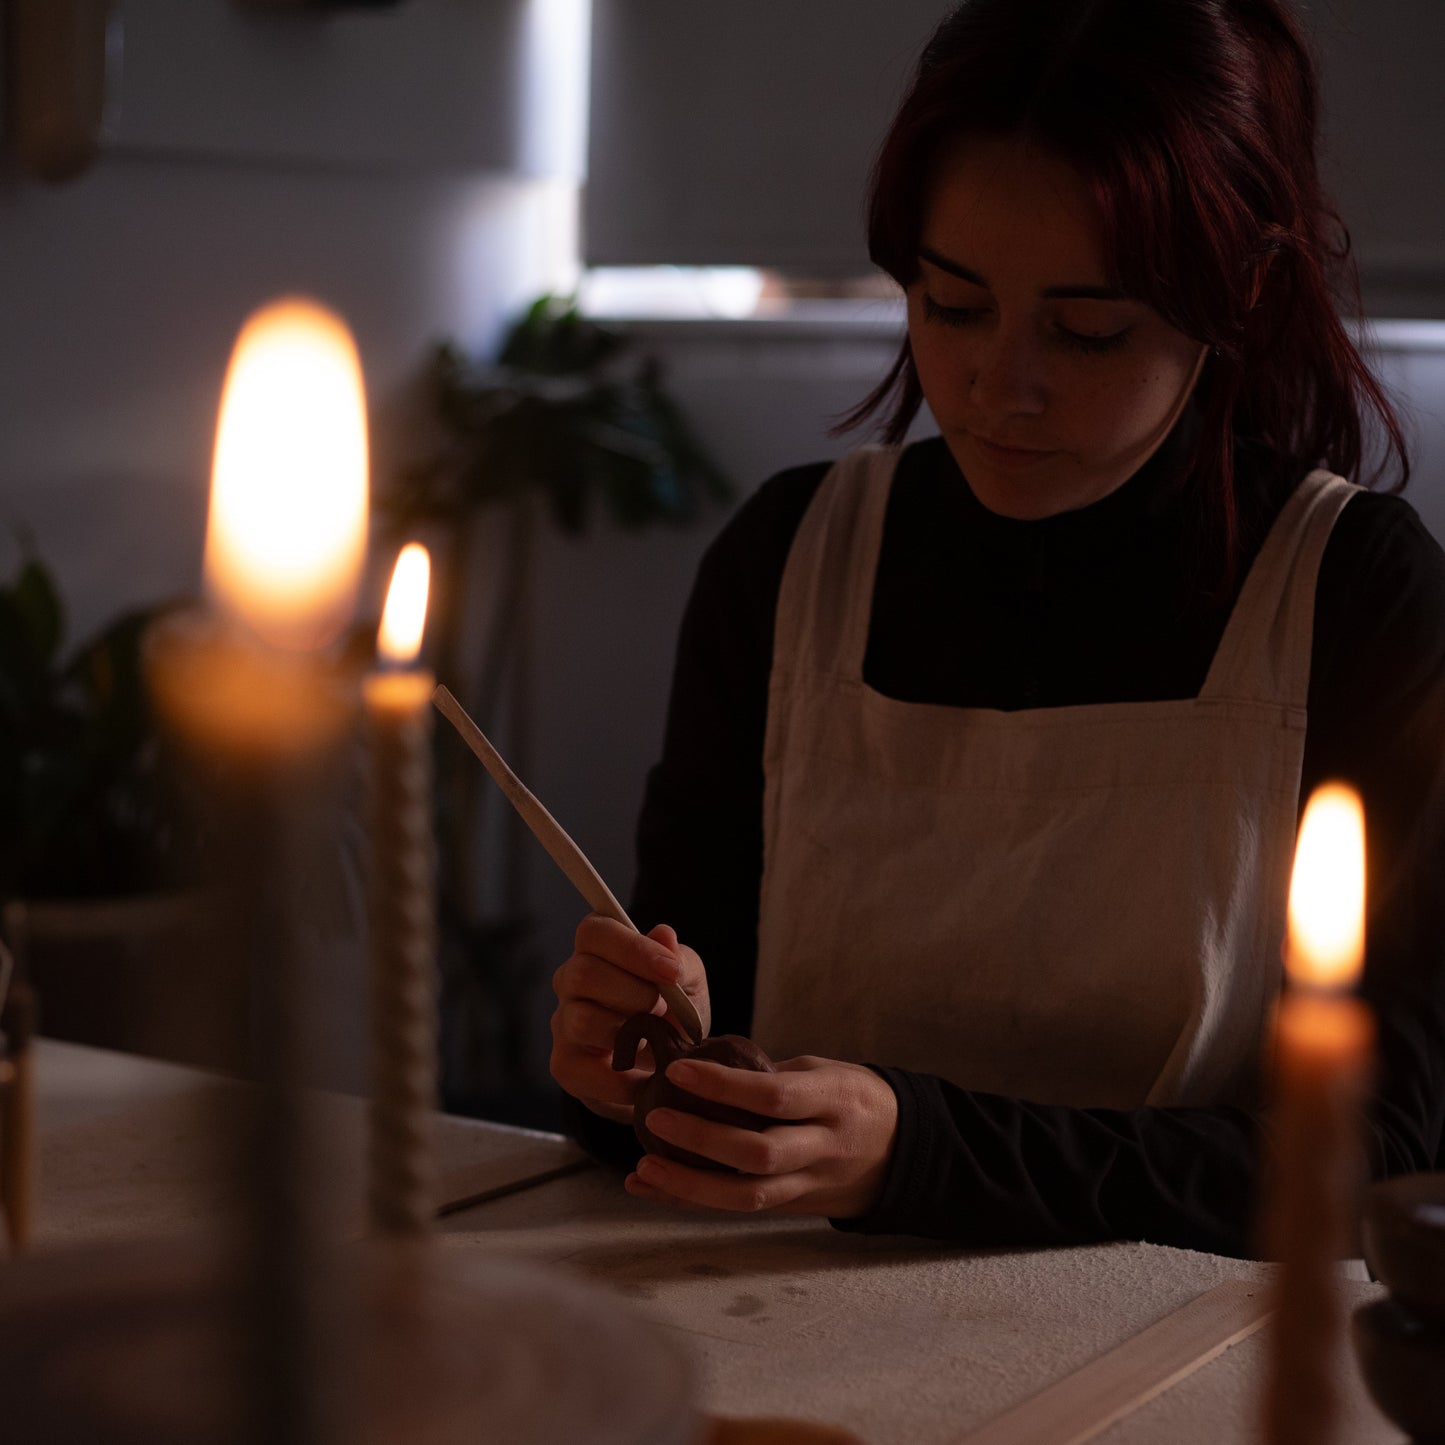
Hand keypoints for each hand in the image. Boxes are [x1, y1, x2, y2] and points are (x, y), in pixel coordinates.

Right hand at [549, 915, 710, 1123]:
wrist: (666, 1069)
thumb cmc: (674, 1014)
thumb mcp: (690, 984)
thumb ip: (681, 960)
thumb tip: (663, 935)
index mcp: (598, 949)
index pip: (594, 931)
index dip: (632, 948)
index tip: (670, 970)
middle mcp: (570, 980)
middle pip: (583, 974)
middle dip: (635, 994)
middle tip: (664, 1011)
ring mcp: (563, 1022)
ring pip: (582, 1020)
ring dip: (630, 1034)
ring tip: (656, 1042)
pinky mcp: (565, 1065)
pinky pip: (587, 1069)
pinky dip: (625, 1078)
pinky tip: (647, 1077)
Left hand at [624, 1055, 897, 1218]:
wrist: (903, 1152)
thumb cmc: (852, 1098)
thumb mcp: (824, 1072)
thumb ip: (771, 1074)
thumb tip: (703, 1064)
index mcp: (834, 1100)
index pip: (775, 1096)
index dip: (725, 1086)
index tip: (680, 1069)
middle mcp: (823, 1148)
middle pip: (759, 1154)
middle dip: (702, 1139)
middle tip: (656, 1115)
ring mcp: (808, 1185)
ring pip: (747, 1196)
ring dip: (690, 1185)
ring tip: (644, 1166)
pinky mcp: (792, 1209)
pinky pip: (737, 1208)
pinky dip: (690, 1200)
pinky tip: (650, 1188)